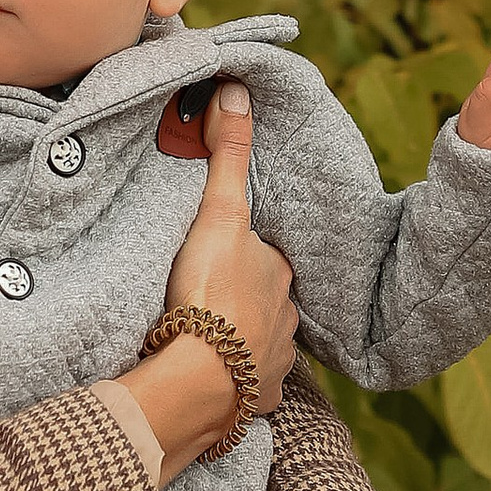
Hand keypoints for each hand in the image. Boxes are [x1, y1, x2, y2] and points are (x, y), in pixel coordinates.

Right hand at [117, 83, 299, 480]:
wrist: (201, 375)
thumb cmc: (210, 291)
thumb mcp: (218, 214)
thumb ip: (227, 155)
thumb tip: (238, 90)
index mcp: (281, 275)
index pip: (269, 257)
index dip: (247, 254)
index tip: (221, 257)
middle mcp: (289, 320)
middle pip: (270, 302)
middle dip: (249, 301)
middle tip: (214, 299)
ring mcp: (277, 364)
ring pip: (266, 346)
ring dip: (245, 342)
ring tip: (214, 340)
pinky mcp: (258, 401)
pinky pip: (253, 389)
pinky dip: (240, 384)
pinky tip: (219, 379)